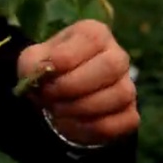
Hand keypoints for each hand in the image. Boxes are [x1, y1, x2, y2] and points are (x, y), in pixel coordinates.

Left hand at [17, 20, 138, 145]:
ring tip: (56, 110)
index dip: (66, 57)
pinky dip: (90, 127)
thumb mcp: (33, 61)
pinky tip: (72, 123)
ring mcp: (127, 86)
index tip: (46, 72)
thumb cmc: (48, 71)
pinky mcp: (129, 114)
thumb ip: (34, 63)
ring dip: (80, 108)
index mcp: (95, 35)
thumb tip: (43, 72)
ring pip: (119, 96)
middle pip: (111, 66)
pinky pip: (120, 122)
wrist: (56, 99)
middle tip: (49, 95)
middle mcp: (117, 57)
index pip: (92, 39)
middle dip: (73, 85)